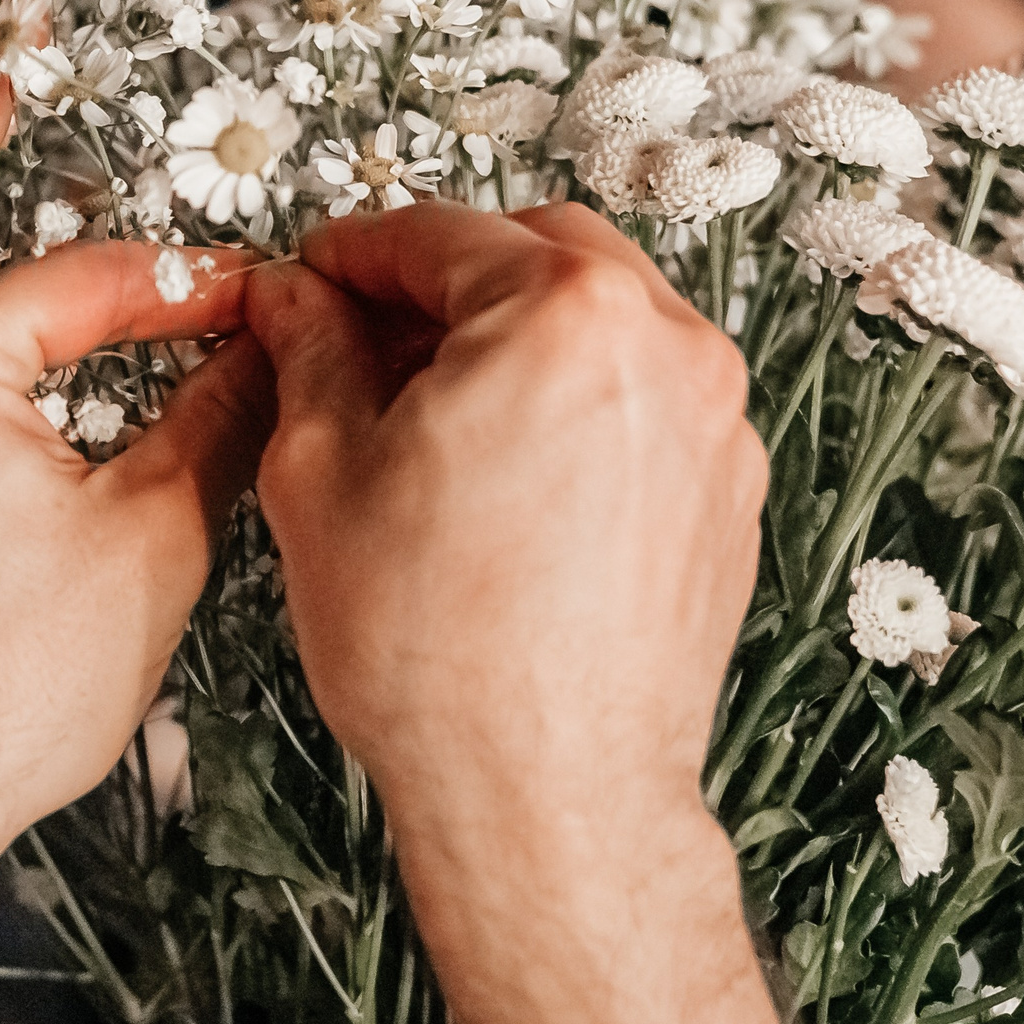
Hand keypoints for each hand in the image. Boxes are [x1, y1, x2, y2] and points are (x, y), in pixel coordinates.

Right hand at [246, 200, 776, 1023]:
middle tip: (365, 326)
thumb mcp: (321, 471)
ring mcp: (711, 418)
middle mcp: (663, 346)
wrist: (546, 793)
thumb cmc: (442, 654)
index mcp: (563, 313)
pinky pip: (644, 390)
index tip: (316, 275)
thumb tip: (295, 299)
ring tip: (431, 398)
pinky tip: (503, 455)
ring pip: (603, 312)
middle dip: (446, 273)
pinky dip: (575, 390)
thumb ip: (311, 351)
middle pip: (538, 247)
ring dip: (517, 326)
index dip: (354, 251)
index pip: (440, 231)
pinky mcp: (728, 486)